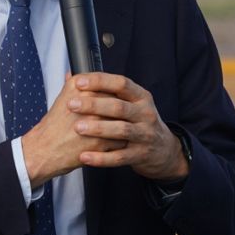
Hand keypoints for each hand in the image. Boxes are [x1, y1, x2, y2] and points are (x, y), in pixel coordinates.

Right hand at [20, 76, 124, 188]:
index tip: (113, 102)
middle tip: (115, 117)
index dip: (115, 96)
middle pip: (118, 102)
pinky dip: (119, 142)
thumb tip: (82, 75)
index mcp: (80, 89)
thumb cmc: (54, 125)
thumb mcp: (62, 98)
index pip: (111, 85)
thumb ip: (74, 85)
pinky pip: (121, 139)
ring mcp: (97, 123)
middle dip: (120, 111)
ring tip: (116, 129)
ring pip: (123, 120)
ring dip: (123, 125)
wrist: (44, 150)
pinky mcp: (101, 142)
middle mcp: (89, 104)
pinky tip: (111, 142)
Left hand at [66, 73, 187, 182]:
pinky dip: (101, 158)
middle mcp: (145, 114)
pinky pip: (119, 157)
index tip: (78, 82)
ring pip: (121, 130)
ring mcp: (145, 135)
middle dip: (94, 104)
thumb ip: (105, 91)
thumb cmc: (137, 121)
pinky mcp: (140, 155)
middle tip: (72, 104)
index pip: (121, 84)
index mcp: (141, 97)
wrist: (162, 149)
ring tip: (77, 127)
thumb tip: (71, 76)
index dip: (100, 81)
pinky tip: (84, 156)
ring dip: (98, 128)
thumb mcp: (130, 103)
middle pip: (119, 107)